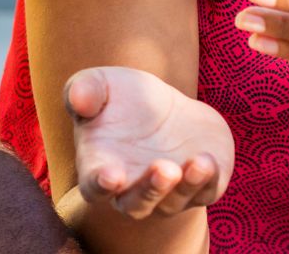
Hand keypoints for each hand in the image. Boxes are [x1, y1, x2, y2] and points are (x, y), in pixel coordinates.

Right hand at [64, 66, 234, 219]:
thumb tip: (79, 98)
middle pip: (137, 205)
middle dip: (151, 189)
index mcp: (100, 169)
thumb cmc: (122, 99)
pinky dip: (208, 181)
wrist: (167, 108)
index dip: (101, 184)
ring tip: (198, 163)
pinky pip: (205, 192)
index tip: (112, 175)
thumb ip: (84, 90)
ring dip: (186, 185)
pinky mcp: (200, 188)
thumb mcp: (101, 84)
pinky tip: (208, 159)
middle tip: (164, 169)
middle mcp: (132, 191)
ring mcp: (167, 194)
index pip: (94, 187)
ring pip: (173, 202)